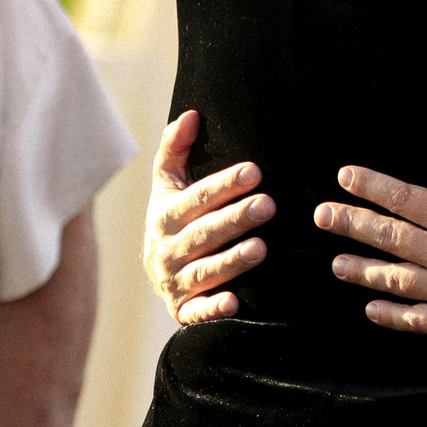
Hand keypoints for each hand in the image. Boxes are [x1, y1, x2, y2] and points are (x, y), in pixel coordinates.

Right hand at [143, 109, 274, 326]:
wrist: (157, 273)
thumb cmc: (172, 219)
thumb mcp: (168, 184)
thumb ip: (176, 149)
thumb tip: (193, 115)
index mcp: (164, 215)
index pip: (197, 198)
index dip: (224, 185)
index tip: (254, 171)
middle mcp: (166, 250)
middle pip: (203, 233)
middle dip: (235, 219)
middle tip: (268, 205)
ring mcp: (174, 282)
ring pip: (204, 271)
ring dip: (231, 261)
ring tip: (261, 248)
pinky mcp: (183, 310)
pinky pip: (198, 311)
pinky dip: (214, 308)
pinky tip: (235, 302)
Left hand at [315, 138, 426, 360]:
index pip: (400, 197)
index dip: (368, 185)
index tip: (344, 177)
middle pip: (385, 236)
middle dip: (349, 224)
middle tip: (322, 216)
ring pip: (393, 279)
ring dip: (360, 270)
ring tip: (336, 263)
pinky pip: (416, 320)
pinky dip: (390, 315)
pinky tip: (371, 308)